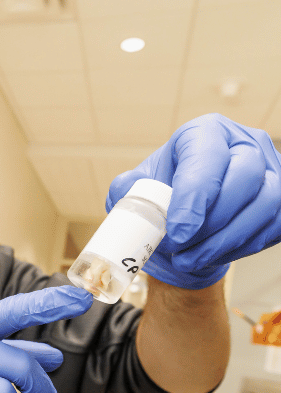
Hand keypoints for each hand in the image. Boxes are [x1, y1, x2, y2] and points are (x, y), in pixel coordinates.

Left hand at [109, 113, 280, 288]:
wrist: (185, 228)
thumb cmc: (163, 202)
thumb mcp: (137, 192)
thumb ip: (126, 190)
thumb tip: (126, 188)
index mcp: (204, 133)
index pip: (207, 156)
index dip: (194, 196)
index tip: (176, 232)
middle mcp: (244, 144)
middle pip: (245, 176)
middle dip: (211, 222)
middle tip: (181, 248)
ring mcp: (271, 170)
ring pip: (267, 203)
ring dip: (225, 241)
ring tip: (189, 259)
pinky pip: (275, 225)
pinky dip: (241, 248)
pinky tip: (212, 256)